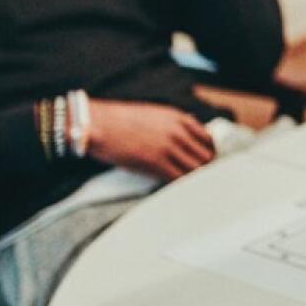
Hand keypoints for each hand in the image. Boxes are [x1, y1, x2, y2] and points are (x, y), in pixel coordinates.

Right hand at [84, 99, 216, 181]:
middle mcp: (177, 132)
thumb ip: (175, 124)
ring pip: (195, 169)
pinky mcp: (155, 162)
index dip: (208, 154)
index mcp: (178, 118)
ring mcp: (167, 147)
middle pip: (206, 157)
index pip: (208, 140)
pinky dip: (181, 186)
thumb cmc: (119, 120)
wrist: (97, 123)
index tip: (205, 163)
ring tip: (191, 189)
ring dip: (194, 179)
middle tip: (201, 180)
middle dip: (205, 169)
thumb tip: (189, 137)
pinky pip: (177, 178)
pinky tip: (179, 191)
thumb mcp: (154, 114)